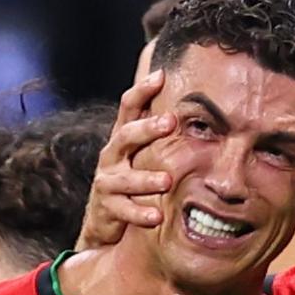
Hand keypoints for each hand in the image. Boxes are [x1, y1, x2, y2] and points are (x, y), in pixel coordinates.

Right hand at [76, 68, 172, 248]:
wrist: (105, 219)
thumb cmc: (131, 179)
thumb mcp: (140, 153)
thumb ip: (156, 133)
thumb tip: (189, 104)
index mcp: (122, 138)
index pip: (129, 108)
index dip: (142, 90)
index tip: (160, 75)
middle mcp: (112, 156)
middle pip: (126, 136)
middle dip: (147, 128)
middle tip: (170, 122)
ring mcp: (108, 181)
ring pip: (126, 178)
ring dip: (147, 179)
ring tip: (167, 181)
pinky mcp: (108, 207)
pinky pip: (125, 210)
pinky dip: (140, 214)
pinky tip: (157, 216)